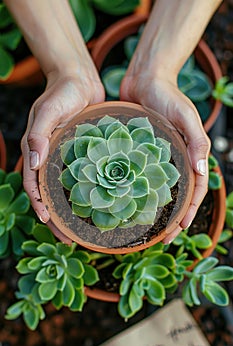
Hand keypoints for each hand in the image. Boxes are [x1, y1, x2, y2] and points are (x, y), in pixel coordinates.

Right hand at [21, 73, 104, 224]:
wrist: (80, 80)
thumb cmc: (63, 92)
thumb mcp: (49, 110)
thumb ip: (38, 134)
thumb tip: (33, 162)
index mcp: (36, 149)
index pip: (32, 182)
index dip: (37, 202)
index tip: (47, 219)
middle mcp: (49, 156)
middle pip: (47, 193)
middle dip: (54, 217)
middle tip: (67, 238)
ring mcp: (64, 156)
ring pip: (63, 190)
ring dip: (68, 211)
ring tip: (80, 231)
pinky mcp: (81, 154)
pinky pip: (80, 178)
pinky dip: (83, 193)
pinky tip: (96, 205)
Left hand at [120, 73, 210, 242]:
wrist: (145, 78)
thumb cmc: (168, 94)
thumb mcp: (185, 116)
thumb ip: (196, 142)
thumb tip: (202, 172)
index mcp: (188, 153)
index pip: (195, 188)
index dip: (189, 210)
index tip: (180, 229)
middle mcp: (173, 158)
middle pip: (177, 193)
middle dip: (172, 217)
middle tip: (162, 237)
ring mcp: (155, 157)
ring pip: (158, 188)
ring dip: (155, 207)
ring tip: (145, 227)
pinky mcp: (138, 152)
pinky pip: (139, 174)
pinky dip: (136, 189)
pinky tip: (125, 201)